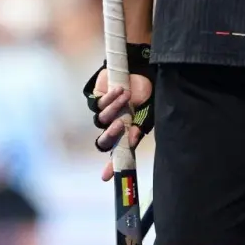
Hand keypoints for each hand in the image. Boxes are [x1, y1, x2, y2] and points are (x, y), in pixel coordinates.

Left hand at [84, 45, 156, 180]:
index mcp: (125, 132)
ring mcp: (103, 113)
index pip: (117, 153)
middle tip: (120, 126)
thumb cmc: (146, 91)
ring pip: (102, 120)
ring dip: (115, 109)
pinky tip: (120, 89)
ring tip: (126, 96)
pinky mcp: (96, 99)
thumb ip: (141, 126)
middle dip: (111, 135)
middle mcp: (112, 126)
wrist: (139, 68)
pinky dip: (111, 98)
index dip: (111, 165)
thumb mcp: (148, 111)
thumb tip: (132, 140)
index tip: (107, 177)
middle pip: (104, 141)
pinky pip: (99, 104)